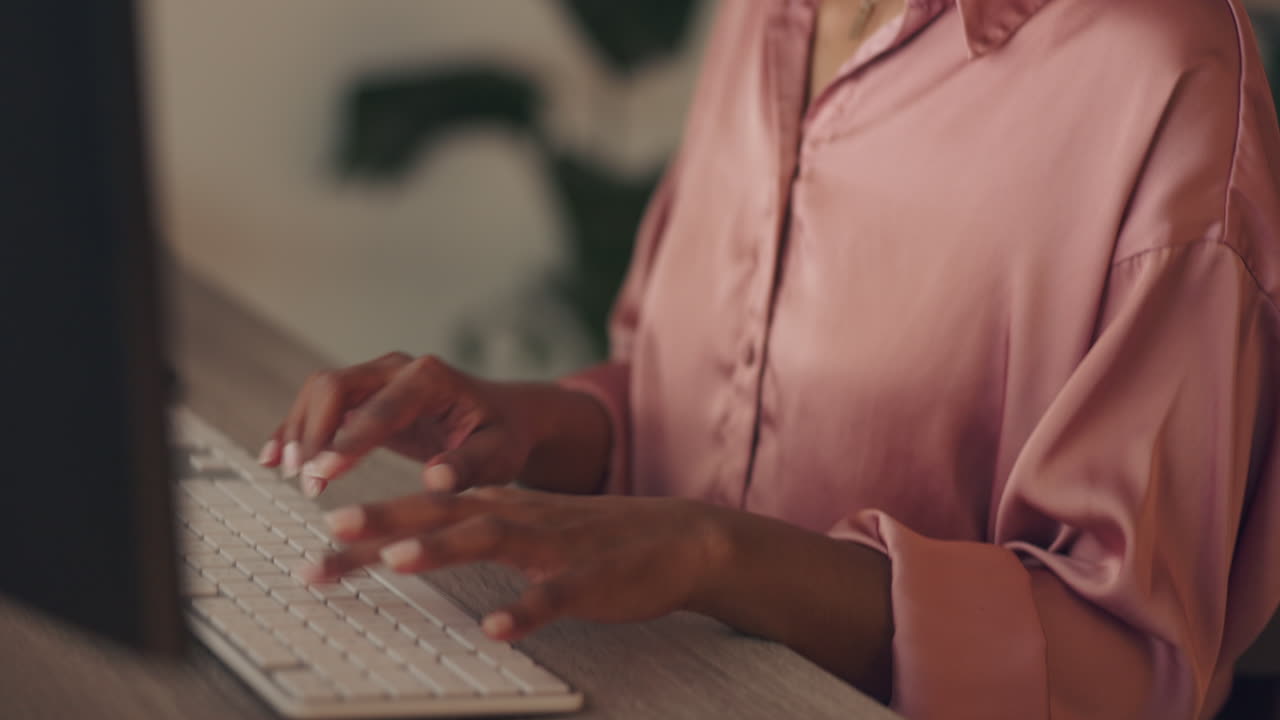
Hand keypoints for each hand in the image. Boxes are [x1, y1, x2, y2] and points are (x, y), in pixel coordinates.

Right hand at [259, 353, 609, 496]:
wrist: (502, 419)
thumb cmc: (502, 438)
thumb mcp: (498, 456)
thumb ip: (469, 466)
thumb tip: (436, 479)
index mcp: (430, 379)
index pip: (380, 406)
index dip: (348, 439)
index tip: (322, 472)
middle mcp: (397, 369)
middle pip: (335, 386)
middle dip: (314, 433)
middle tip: (305, 480)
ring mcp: (376, 378)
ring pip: (319, 393)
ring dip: (299, 431)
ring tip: (288, 474)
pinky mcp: (363, 396)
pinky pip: (318, 406)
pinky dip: (295, 429)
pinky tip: (273, 457)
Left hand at [305, 486, 727, 640]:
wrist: (679, 537)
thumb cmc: (592, 538)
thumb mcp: (526, 527)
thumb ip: (470, 535)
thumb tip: (403, 548)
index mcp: (500, 506)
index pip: (423, 513)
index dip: (370, 531)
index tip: (316, 550)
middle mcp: (519, 516)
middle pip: (444, 513)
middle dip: (387, 521)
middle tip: (333, 529)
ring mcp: (556, 545)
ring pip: (493, 538)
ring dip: (444, 549)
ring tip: (397, 560)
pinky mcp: (591, 577)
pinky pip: (555, 594)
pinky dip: (526, 608)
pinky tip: (498, 628)